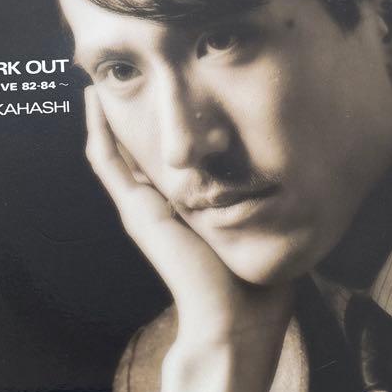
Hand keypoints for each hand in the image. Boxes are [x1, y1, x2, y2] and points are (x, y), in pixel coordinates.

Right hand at [84, 87, 293, 391]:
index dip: (161, 123)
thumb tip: (296, 172)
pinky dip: (99, 132)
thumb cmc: (256, 282)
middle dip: (128, 111)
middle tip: (125, 70)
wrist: (236, 322)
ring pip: (114, 150)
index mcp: (186, 206)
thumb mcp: (260, 226)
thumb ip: (264, 200)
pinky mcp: (136, 211)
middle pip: (135, 148)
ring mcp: (142, 207)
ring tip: (100, 77)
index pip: (166, 156)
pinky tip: (94, 103)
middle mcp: (159, 204)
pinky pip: (108, 164)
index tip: (165, 86)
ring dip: (104, 114)